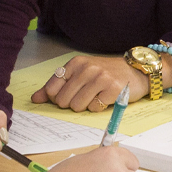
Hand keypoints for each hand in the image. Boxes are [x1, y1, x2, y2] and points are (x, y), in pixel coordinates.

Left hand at [32, 54, 148, 111]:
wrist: (136, 71)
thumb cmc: (106, 73)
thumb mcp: (81, 73)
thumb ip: (57, 85)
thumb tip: (35, 99)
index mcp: (76, 63)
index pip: (52, 88)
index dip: (57, 98)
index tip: (68, 95)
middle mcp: (87, 68)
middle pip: (63, 100)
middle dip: (71, 104)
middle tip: (85, 96)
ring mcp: (101, 78)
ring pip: (77, 106)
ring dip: (85, 106)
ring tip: (95, 97)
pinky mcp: (113, 90)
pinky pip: (93, 108)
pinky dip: (98, 108)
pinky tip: (105, 98)